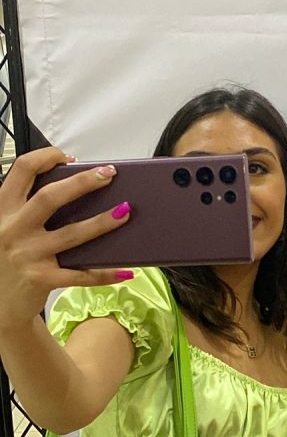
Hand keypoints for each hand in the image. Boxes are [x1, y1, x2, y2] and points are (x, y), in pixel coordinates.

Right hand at [0, 147, 130, 327]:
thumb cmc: (9, 260)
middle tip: (108, 174)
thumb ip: (27, 209)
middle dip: (82, 182)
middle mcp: (12, 229)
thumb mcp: (8, 228)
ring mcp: (27, 255)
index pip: (22, 170)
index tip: (68, 156)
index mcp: (3, 210)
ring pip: (72, 234)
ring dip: (102, 222)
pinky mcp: (41, 279)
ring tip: (125, 212)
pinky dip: (105, 273)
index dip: (46, 157)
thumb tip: (74, 188)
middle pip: (50, 197)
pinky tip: (125, 271)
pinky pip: (81, 275)